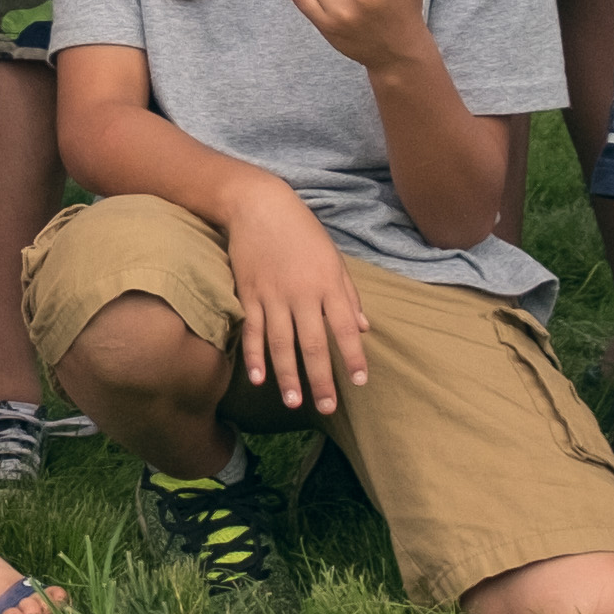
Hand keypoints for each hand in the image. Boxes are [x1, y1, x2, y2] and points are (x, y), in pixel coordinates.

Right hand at [221, 181, 371, 415]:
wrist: (259, 206)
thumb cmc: (302, 231)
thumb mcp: (333, 258)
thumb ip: (348, 295)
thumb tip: (364, 328)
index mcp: (328, 284)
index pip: (345, 328)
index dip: (353, 356)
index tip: (360, 382)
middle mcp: (302, 293)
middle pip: (314, 344)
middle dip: (321, 378)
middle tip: (327, 408)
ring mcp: (273, 295)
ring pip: (282, 344)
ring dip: (288, 375)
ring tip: (294, 402)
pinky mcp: (249, 294)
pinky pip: (253, 331)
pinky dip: (255, 356)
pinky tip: (259, 379)